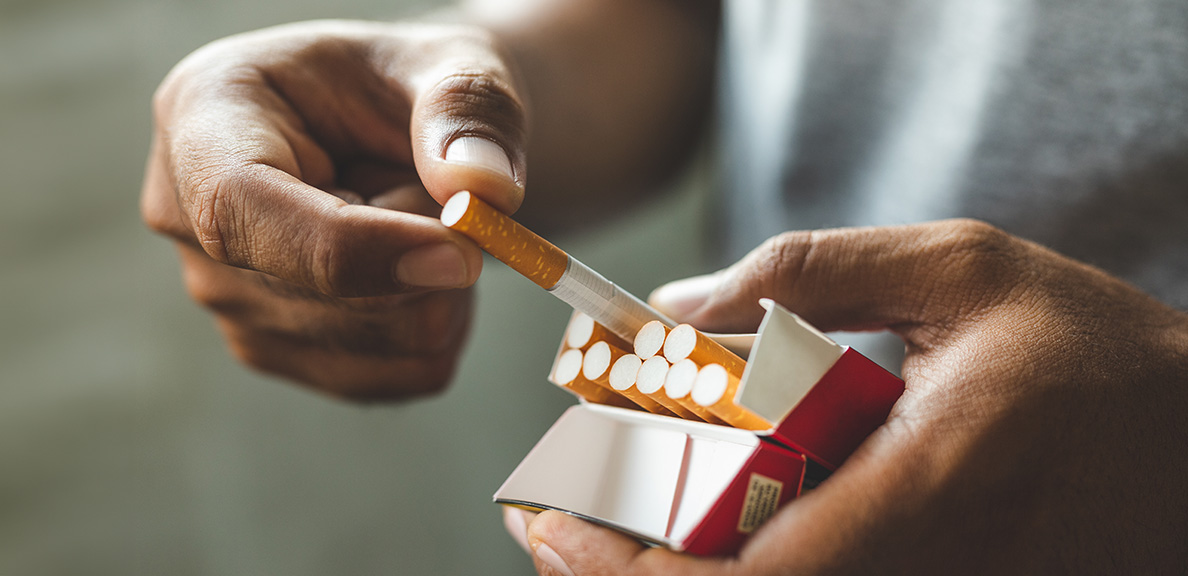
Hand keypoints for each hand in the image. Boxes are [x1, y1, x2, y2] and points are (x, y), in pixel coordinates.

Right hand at [141, 20, 527, 399]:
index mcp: (204, 115)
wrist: (413, 132)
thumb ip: (468, 110)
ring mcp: (225, 297)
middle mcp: (189, 218)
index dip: (352, 248)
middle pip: (321, 293)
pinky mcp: (277, 349)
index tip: (462, 254)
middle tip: (445, 184)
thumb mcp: (453, 63)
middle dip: (426, 250)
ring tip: (419, 214)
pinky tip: (421, 266)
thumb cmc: (415, 84)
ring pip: (377, 344)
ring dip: (441, 287)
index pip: (241, 208)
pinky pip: (399, 375)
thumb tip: (482, 189)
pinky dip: (443, 325)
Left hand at [509, 220, 1187, 573]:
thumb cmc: (1096, 355)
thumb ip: (812, 274)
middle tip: (555, 517)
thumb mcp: (962, 271)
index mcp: (925, 493)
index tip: (546, 518)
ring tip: (608, 514)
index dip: (620, 571)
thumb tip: (678, 305)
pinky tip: (704, 524)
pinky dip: (736, 573)